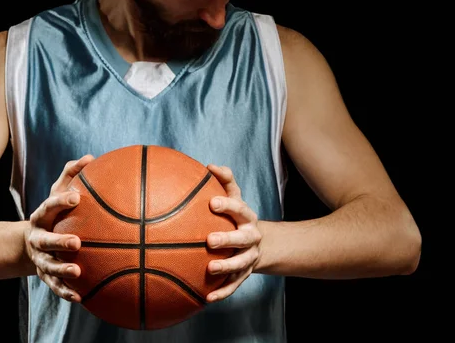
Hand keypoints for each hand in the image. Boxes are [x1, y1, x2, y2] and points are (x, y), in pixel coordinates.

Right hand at [24, 154, 94, 302]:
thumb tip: (90, 157)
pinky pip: (55, 286)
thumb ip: (71, 175)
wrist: (31, 242)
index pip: (48, 207)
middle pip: (45, 241)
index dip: (60, 202)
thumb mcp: (59, 192)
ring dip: (62, 271)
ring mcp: (40, 259)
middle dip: (59, 242)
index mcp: (41, 217)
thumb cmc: (55, 213)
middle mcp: (37, 239)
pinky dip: (66, 293)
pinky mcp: (45, 276)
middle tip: (77, 242)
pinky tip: (81, 298)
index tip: (75, 197)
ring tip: (78, 272)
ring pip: (48, 267)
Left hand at [205, 164, 261, 302]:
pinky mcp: (244, 275)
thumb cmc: (236, 216)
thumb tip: (209, 166)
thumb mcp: (234, 197)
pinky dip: (222, 292)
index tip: (212, 202)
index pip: (239, 208)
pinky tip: (206, 298)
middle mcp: (251, 237)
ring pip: (240, 264)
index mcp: (247, 217)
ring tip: (210, 269)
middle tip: (210, 239)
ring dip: (226, 267)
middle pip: (243, 238)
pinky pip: (234, 285)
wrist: (257, 243)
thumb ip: (224, 182)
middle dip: (228, 238)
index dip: (228, 205)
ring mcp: (249, 258)